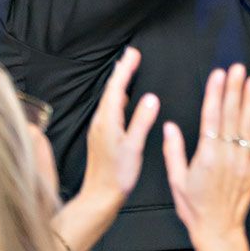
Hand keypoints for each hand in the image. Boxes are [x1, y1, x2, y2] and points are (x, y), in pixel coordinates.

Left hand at [55, 46, 160, 250]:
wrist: (99, 197)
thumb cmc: (118, 176)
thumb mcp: (134, 147)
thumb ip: (142, 121)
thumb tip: (151, 98)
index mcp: (108, 121)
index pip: (117, 88)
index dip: (126, 69)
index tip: (133, 53)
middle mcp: (100, 122)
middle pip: (110, 90)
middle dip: (121, 71)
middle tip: (131, 54)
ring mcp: (99, 129)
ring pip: (109, 99)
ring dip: (118, 82)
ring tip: (127, 69)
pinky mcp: (100, 136)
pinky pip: (109, 108)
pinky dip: (117, 96)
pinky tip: (123, 98)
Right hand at [162, 64, 249, 250]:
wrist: (218, 232)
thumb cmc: (194, 208)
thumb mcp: (177, 181)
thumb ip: (173, 151)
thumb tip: (169, 126)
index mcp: (206, 157)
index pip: (210, 118)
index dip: (215, 93)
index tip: (218, 74)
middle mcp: (226, 156)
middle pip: (230, 116)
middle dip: (234, 89)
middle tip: (238, 68)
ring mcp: (243, 162)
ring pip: (247, 125)